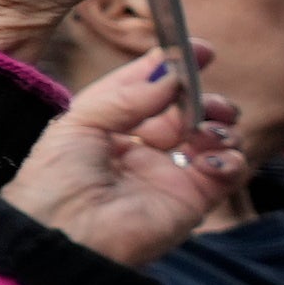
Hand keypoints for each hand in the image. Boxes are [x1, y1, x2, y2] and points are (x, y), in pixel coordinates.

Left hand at [0, 40, 235, 269]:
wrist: (62, 236)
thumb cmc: (54, 180)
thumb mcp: (78, 122)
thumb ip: (126, 95)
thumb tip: (170, 74)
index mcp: (108, 126)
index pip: (149, 89)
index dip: (173, 67)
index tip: (200, 49)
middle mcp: (141, 148)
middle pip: (188, 110)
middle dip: (203, 97)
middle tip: (203, 99)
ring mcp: (169, 173)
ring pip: (216, 136)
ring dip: (220, 124)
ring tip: (205, 130)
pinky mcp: (192, 199)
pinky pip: (229, 169)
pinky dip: (229, 159)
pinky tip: (209, 161)